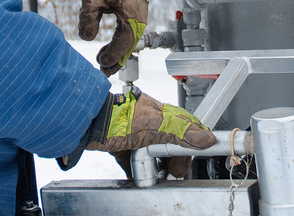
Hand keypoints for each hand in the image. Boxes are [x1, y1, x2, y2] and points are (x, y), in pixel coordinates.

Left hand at [78, 0, 148, 75]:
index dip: (114, 55)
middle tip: (104, 70)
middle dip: (117, 57)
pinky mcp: (131, 5)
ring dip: (118, 49)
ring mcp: (137, 8)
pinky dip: (120, 38)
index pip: (126, 42)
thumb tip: (87, 38)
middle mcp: (139, 12)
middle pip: (130, 42)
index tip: (100, 64)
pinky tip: (110, 44)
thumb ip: (88, 20)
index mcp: (133, 12)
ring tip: (104, 60)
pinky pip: (128, 27)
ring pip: (130, 36)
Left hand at [86, 90, 215, 176]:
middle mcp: (151, 125)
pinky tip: (140, 178)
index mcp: (162, 114)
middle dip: (171, 163)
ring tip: (154, 176)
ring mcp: (137, 138)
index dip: (188, 150)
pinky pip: (136, 165)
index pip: (186, 133)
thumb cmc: (118, 116)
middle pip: (171, 149)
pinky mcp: (124, 149)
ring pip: (154, 159)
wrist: (86, 121)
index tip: (185, 164)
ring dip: (156, 170)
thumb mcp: (154, 124)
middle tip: (169, 173)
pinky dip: (139, 173)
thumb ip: (180, 131)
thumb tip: (207, 138)